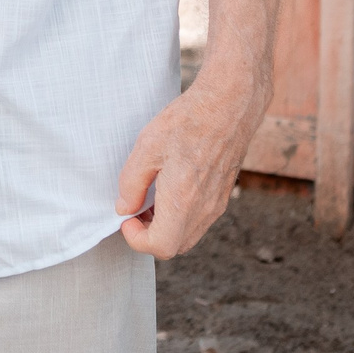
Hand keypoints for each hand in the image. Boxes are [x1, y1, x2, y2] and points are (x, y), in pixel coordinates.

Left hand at [113, 68, 268, 257]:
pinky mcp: (223, 195)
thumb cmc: (188, 121)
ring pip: (188, 235)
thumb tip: (124, 208)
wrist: (229, 105)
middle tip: (135, 209)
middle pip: (175, 246)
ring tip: (149, 199)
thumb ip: (132, 183)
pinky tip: (168, 191)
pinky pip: (199, 221)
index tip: (126, 217)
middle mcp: (204, 209)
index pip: (161, 247)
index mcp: (183, 201)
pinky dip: (180, 217)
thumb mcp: (146, 147)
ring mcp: (217, 204)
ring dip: (165, 227)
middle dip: (149, 236)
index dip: (137, 239)